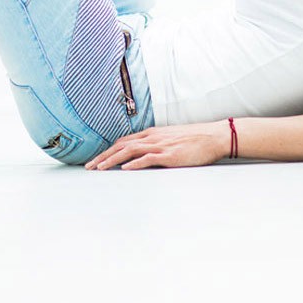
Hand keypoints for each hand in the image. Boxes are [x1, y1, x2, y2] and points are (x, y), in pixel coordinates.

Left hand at [84, 122, 228, 170]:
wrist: (213, 136)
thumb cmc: (193, 139)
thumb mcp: (170, 139)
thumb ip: (156, 144)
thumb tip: (143, 155)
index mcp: (152, 134)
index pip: (124, 141)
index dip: (108, 150)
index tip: (96, 159)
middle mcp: (152, 137)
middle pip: (122, 145)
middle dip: (104, 156)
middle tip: (89, 167)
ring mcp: (161, 145)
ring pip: (130, 151)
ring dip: (113, 160)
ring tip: (99, 168)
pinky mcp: (170, 155)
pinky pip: (149, 158)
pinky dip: (135, 163)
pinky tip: (125, 169)